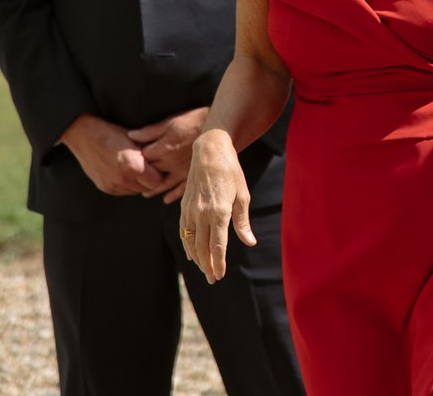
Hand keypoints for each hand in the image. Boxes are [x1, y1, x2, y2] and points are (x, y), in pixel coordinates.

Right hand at [59, 113, 164, 196]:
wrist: (84, 136)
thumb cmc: (112, 133)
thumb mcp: (135, 139)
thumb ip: (149, 153)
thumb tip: (165, 161)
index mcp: (134, 165)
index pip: (158, 182)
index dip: (160, 174)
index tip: (158, 167)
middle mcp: (123, 178)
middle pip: (147, 188)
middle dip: (150, 180)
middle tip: (148, 168)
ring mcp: (113, 185)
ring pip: (135, 191)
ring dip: (138, 183)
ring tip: (135, 169)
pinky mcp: (105, 188)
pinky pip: (123, 191)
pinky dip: (127, 184)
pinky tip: (124, 172)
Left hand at [129, 106, 207, 203]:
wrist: (219, 128)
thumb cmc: (195, 121)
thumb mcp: (171, 122)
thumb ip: (150, 131)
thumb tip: (131, 136)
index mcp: (162, 149)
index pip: (142, 158)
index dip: (135, 159)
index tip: (131, 161)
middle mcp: (170, 163)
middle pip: (150, 173)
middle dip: (141, 176)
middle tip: (134, 180)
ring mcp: (182, 171)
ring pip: (163, 184)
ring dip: (153, 189)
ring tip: (145, 193)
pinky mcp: (193, 175)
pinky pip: (181, 190)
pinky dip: (173, 195)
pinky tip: (166, 199)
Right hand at [178, 128, 254, 282]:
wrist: (210, 152)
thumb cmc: (231, 172)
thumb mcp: (242, 195)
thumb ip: (243, 221)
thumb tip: (249, 241)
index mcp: (219, 211)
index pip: (217, 245)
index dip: (218, 262)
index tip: (219, 276)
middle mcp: (202, 213)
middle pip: (202, 248)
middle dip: (207, 266)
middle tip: (212, 279)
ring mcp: (190, 210)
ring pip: (190, 242)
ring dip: (197, 258)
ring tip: (204, 269)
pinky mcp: (184, 206)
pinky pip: (183, 231)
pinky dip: (186, 244)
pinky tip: (191, 254)